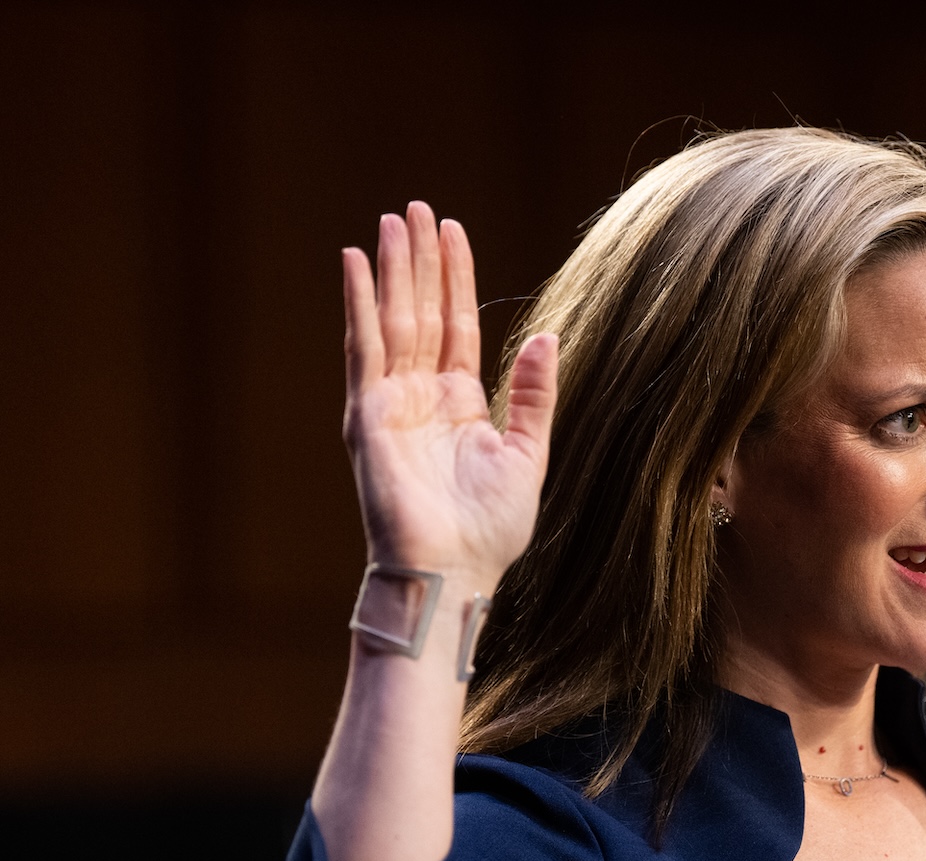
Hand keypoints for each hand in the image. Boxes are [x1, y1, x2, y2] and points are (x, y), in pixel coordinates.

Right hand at [341, 202, 556, 592]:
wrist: (455, 569)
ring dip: (393, 268)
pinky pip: (364, 346)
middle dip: (421, 260)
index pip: (457, 326)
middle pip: (423, 312)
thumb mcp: (528, 454)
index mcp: (459, 405)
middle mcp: (422, 397)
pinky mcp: (367, 414)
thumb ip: (535, 395)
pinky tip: (357, 263)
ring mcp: (391, 402)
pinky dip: (360, 303)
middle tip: (418, 207)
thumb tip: (548, 337)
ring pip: (394, 319)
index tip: (453, 231)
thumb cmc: (490, 529)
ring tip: (393, 219)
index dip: (457, 278)